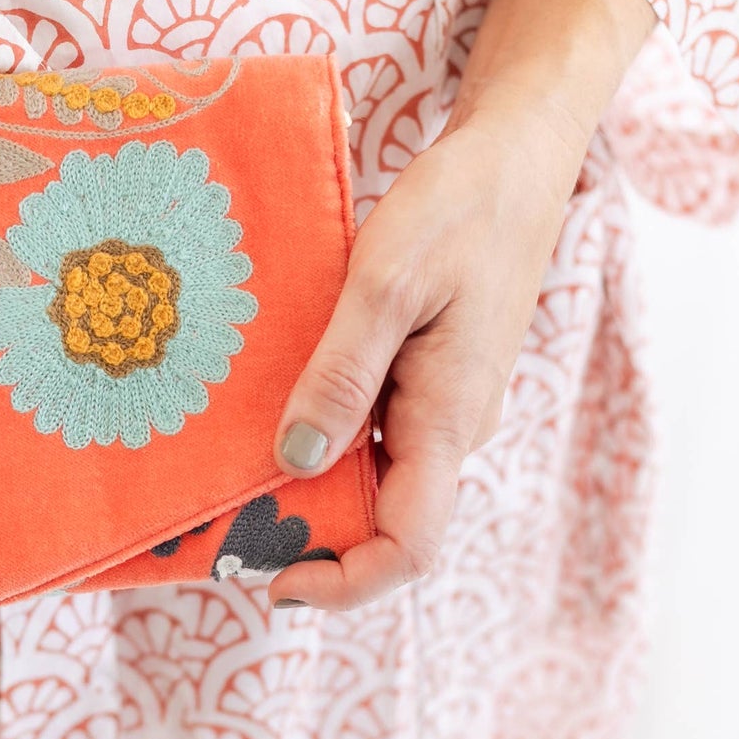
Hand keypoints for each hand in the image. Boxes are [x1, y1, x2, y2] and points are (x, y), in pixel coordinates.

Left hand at [267, 0, 655, 610]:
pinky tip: (273, 407)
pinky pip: (375, 434)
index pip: (408, 548)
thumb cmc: (457, 207)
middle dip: (311, 539)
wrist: (514, 156)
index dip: (343, 582)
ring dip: (312, 487)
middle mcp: (451, 431)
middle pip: (384, 524)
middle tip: (224, 521)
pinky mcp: (431, 380)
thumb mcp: (385, 282)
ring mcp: (442, 408)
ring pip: (376, 479)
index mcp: (449, 421)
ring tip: (232, 466)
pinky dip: (324, 437)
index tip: (272, 578)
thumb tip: (298, 459)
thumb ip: (342, 373)